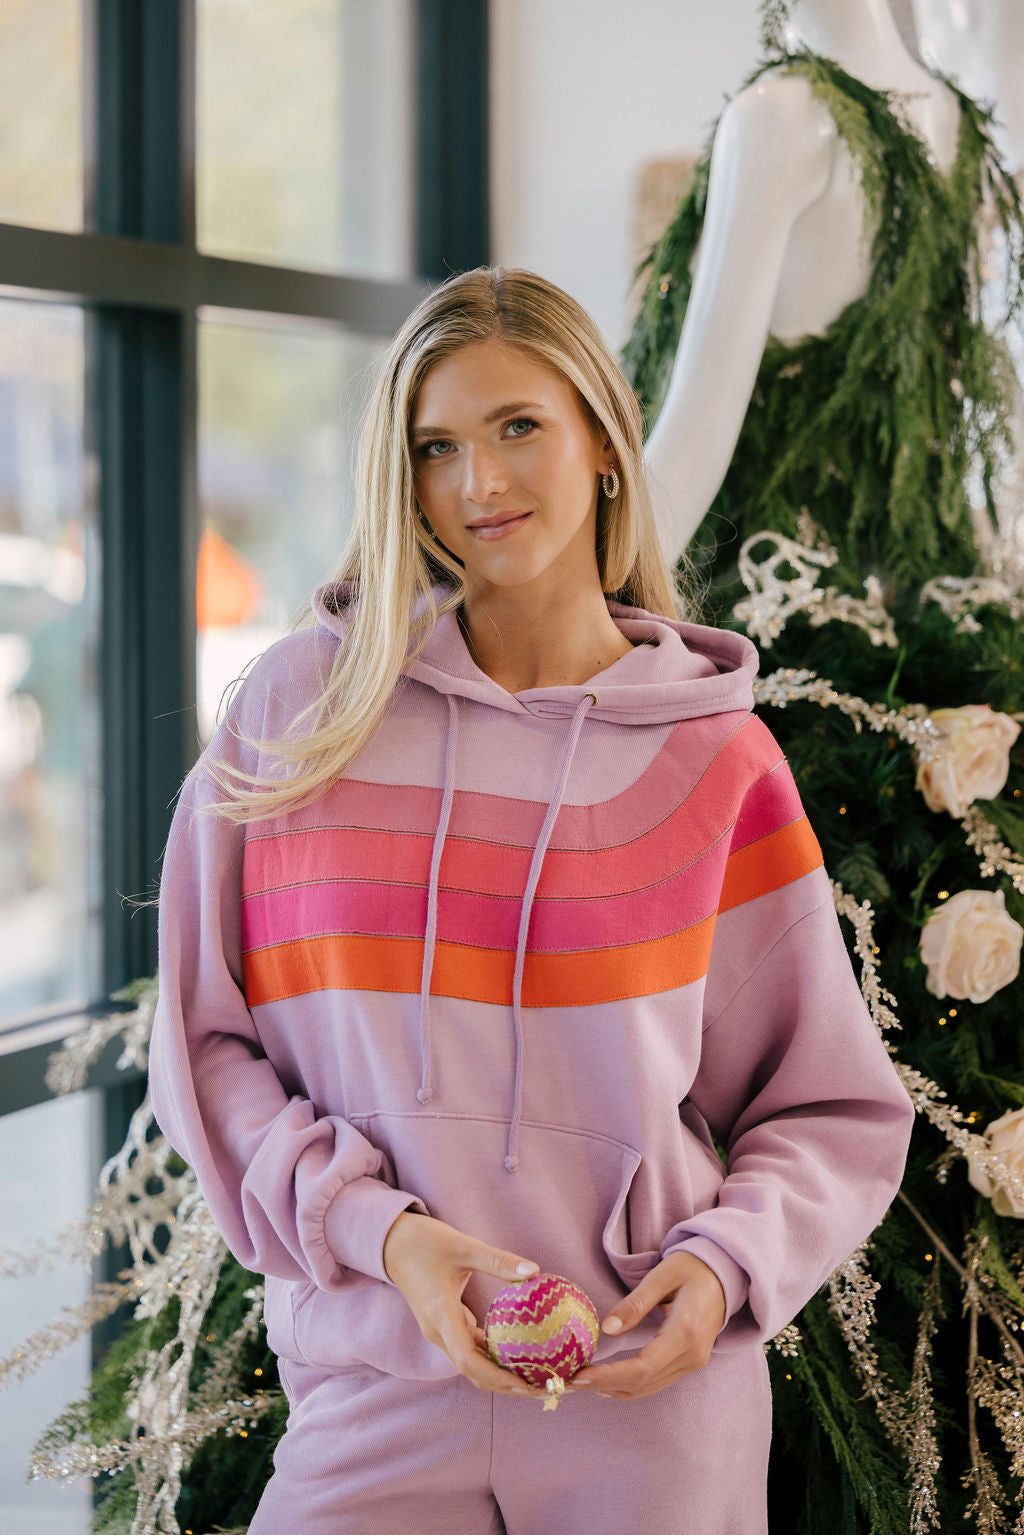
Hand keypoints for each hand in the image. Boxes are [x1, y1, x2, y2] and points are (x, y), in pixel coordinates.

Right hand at [382, 1211, 547, 1398]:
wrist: (392, 1243)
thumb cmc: (425, 1242)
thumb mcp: (464, 1246)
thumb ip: (498, 1260)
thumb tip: (535, 1271)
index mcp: (441, 1315)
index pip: (467, 1360)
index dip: (496, 1377)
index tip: (524, 1385)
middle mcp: (438, 1331)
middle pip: (472, 1371)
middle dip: (504, 1384)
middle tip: (540, 1387)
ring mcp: (439, 1331)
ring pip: (470, 1362)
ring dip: (498, 1373)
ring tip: (533, 1374)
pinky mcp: (443, 1325)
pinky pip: (468, 1348)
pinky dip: (490, 1356)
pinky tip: (515, 1351)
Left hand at [566, 1252, 727, 1400]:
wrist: (726, 1273)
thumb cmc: (692, 1267)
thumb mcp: (662, 1276)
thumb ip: (635, 1303)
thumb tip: (607, 1328)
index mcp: (685, 1333)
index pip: (642, 1367)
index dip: (608, 1376)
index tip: (579, 1376)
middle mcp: (692, 1355)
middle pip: (643, 1382)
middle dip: (604, 1384)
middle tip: (570, 1381)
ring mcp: (694, 1362)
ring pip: (650, 1387)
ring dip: (616, 1388)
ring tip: (583, 1382)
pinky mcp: (691, 1361)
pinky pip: (658, 1381)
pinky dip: (632, 1385)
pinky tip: (610, 1382)